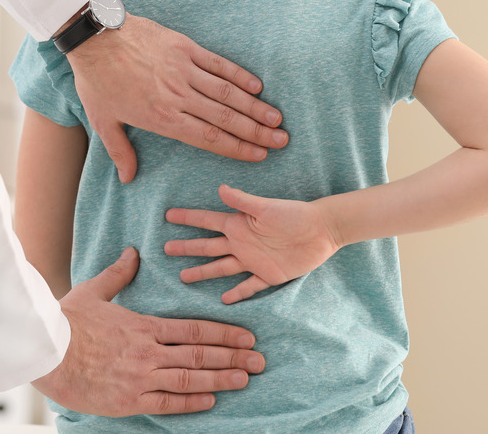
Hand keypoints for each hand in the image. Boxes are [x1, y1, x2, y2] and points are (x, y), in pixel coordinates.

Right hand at [31, 247, 265, 415]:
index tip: (248, 336)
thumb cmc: (66, 323)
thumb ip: (118, 274)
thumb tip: (132, 253)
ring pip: (190, 379)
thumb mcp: (93, 292)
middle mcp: (149, 352)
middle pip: (201, 355)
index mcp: (145, 326)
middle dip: (234, 357)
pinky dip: (192, 403)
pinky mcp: (128, 401)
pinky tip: (212, 400)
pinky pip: (167, 403)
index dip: (226, 334)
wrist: (43, 353)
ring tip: (245, 378)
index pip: (195, 330)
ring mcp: (141, 378)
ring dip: (222, 379)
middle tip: (260, 361)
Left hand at [67, 15, 288, 182]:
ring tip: (276, 119)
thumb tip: (128, 178)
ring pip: (227, 93)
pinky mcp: (185, 48)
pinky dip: (239, 75)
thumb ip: (120, 151)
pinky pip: (218, 64)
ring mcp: (184, 70)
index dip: (237, 148)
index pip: (209, 138)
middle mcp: (179, 96)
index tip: (258, 155)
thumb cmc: (97, 80)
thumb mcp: (103, 121)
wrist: (95, 37)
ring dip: (255, 107)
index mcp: (162, 118)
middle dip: (256, 132)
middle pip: (226, 118)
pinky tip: (257, 87)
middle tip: (280, 141)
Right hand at [165, 185, 340, 303]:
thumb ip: (243, 201)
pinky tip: (223, 299)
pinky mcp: (268, 275)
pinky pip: (249, 286)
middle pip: (208, 247)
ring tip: (184, 276)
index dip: (188, 218)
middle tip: (166, 249)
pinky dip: (237, 293)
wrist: (321, 230)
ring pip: (221, 268)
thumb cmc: (295, 214)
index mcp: (238, 224)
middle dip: (187, 247)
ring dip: (203, 272)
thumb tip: (220, 188)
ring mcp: (253, 260)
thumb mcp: (266, 207)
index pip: (207, 221)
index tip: (168, 215)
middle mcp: (241, 243)